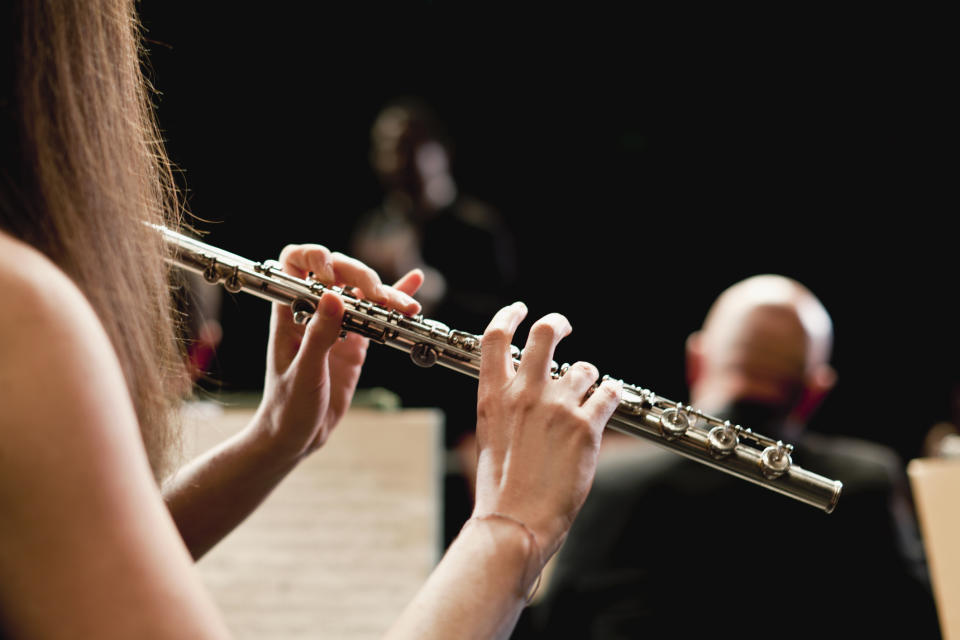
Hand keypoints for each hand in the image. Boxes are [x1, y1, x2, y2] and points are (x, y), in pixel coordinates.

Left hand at [252, 244, 423, 463]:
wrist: (296, 437)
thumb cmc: (287, 408)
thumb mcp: (303, 373)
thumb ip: (318, 335)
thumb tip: (334, 295)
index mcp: (289, 313)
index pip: (295, 265)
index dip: (314, 259)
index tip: (333, 277)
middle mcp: (313, 312)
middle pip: (338, 273)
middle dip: (361, 277)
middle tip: (378, 297)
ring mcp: (337, 326)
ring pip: (361, 293)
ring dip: (386, 294)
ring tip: (408, 307)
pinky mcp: (355, 342)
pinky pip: (376, 315)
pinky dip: (395, 299)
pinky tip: (413, 284)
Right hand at [472, 302, 621, 557]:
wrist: (516, 519)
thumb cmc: (501, 485)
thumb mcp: (490, 434)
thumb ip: (505, 404)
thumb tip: (521, 387)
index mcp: (494, 396)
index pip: (496, 338)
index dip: (509, 316)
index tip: (520, 309)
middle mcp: (525, 394)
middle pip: (545, 333)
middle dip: (558, 323)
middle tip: (564, 326)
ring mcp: (557, 407)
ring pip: (584, 368)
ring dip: (589, 377)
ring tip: (588, 395)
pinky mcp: (585, 426)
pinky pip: (608, 393)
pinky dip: (611, 395)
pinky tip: (610, 400)